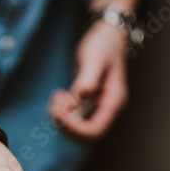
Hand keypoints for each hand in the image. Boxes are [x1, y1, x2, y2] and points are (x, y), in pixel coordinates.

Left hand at [48, 20, 128, 139]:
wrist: (106, 35)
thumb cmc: (103, 45)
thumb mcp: (94, 59)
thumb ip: (86, 81)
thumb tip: (77, 100)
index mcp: (114, 102)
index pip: (95, 131)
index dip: (74, 129)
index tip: (59, 113)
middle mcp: (108, 109)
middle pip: (85, 135)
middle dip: (66, 124)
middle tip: (55, 103)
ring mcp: (98, 108)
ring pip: (78, 128)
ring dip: (63, 118)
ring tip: (58, 96)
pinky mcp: (89, 104)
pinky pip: (74, 118)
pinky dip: (63, 111)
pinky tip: (60, 94)